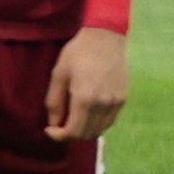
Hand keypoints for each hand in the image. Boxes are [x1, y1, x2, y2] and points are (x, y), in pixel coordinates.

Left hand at [43, 21, 130, 143]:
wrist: (106, 37)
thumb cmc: (78, 52)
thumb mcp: (59, 74)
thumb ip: (54, 101)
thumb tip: (54, 124)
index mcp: (85, 99)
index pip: (74, 132)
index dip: (59, 136)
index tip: (49, 130)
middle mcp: (103, 104)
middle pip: (87, 134)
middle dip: (70, 135)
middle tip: (59, 126)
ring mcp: (116, 102)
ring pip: (100, 130)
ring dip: (85, 131)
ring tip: (73, 121)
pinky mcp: (124, 98)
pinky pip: (110, 121)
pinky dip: (98, 124)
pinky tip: (88, 116)